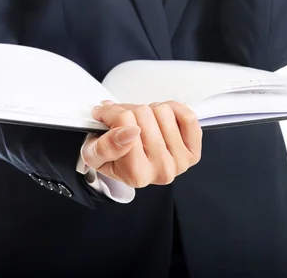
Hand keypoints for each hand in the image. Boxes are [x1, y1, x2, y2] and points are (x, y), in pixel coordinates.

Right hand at [80, 100, 202, 187]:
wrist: (131, 166)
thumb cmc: (113, 158)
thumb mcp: (93, 155)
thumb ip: (104, 146)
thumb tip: (128, 132)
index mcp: (136, 175)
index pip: (124, 121)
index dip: (111, 112)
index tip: (105, 117)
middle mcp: (162, 170)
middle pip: (143, 114)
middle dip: (129, 111)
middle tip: (124, 121)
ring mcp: (180, 162)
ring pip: (163, 111)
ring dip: (150, 111)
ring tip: (142, 124)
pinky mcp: (193, 151)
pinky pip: (188, 117)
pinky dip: (174, 110)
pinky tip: (162, 119)